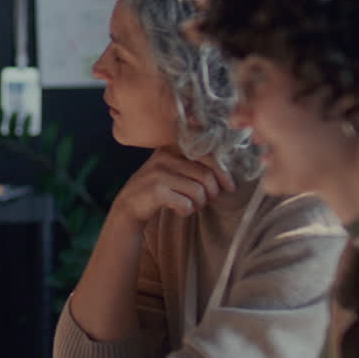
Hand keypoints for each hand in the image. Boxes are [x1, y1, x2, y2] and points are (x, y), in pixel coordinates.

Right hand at [111, 149, 234, 224]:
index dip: (223, 172)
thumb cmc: (159, 187)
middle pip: (206, 175)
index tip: (229, 186)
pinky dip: (187, 211)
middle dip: (212, 192)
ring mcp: (158, 173)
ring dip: (199, 204)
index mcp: (172, 146)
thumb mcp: (173, 168)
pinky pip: (186, 204)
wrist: (129, 205)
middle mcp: (165, 156)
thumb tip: (227, 172)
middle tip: (209, 199)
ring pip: (198, 191)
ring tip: (191, 205)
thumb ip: (194, 163)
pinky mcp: (156, 190)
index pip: (208, 154)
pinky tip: (179, 210)